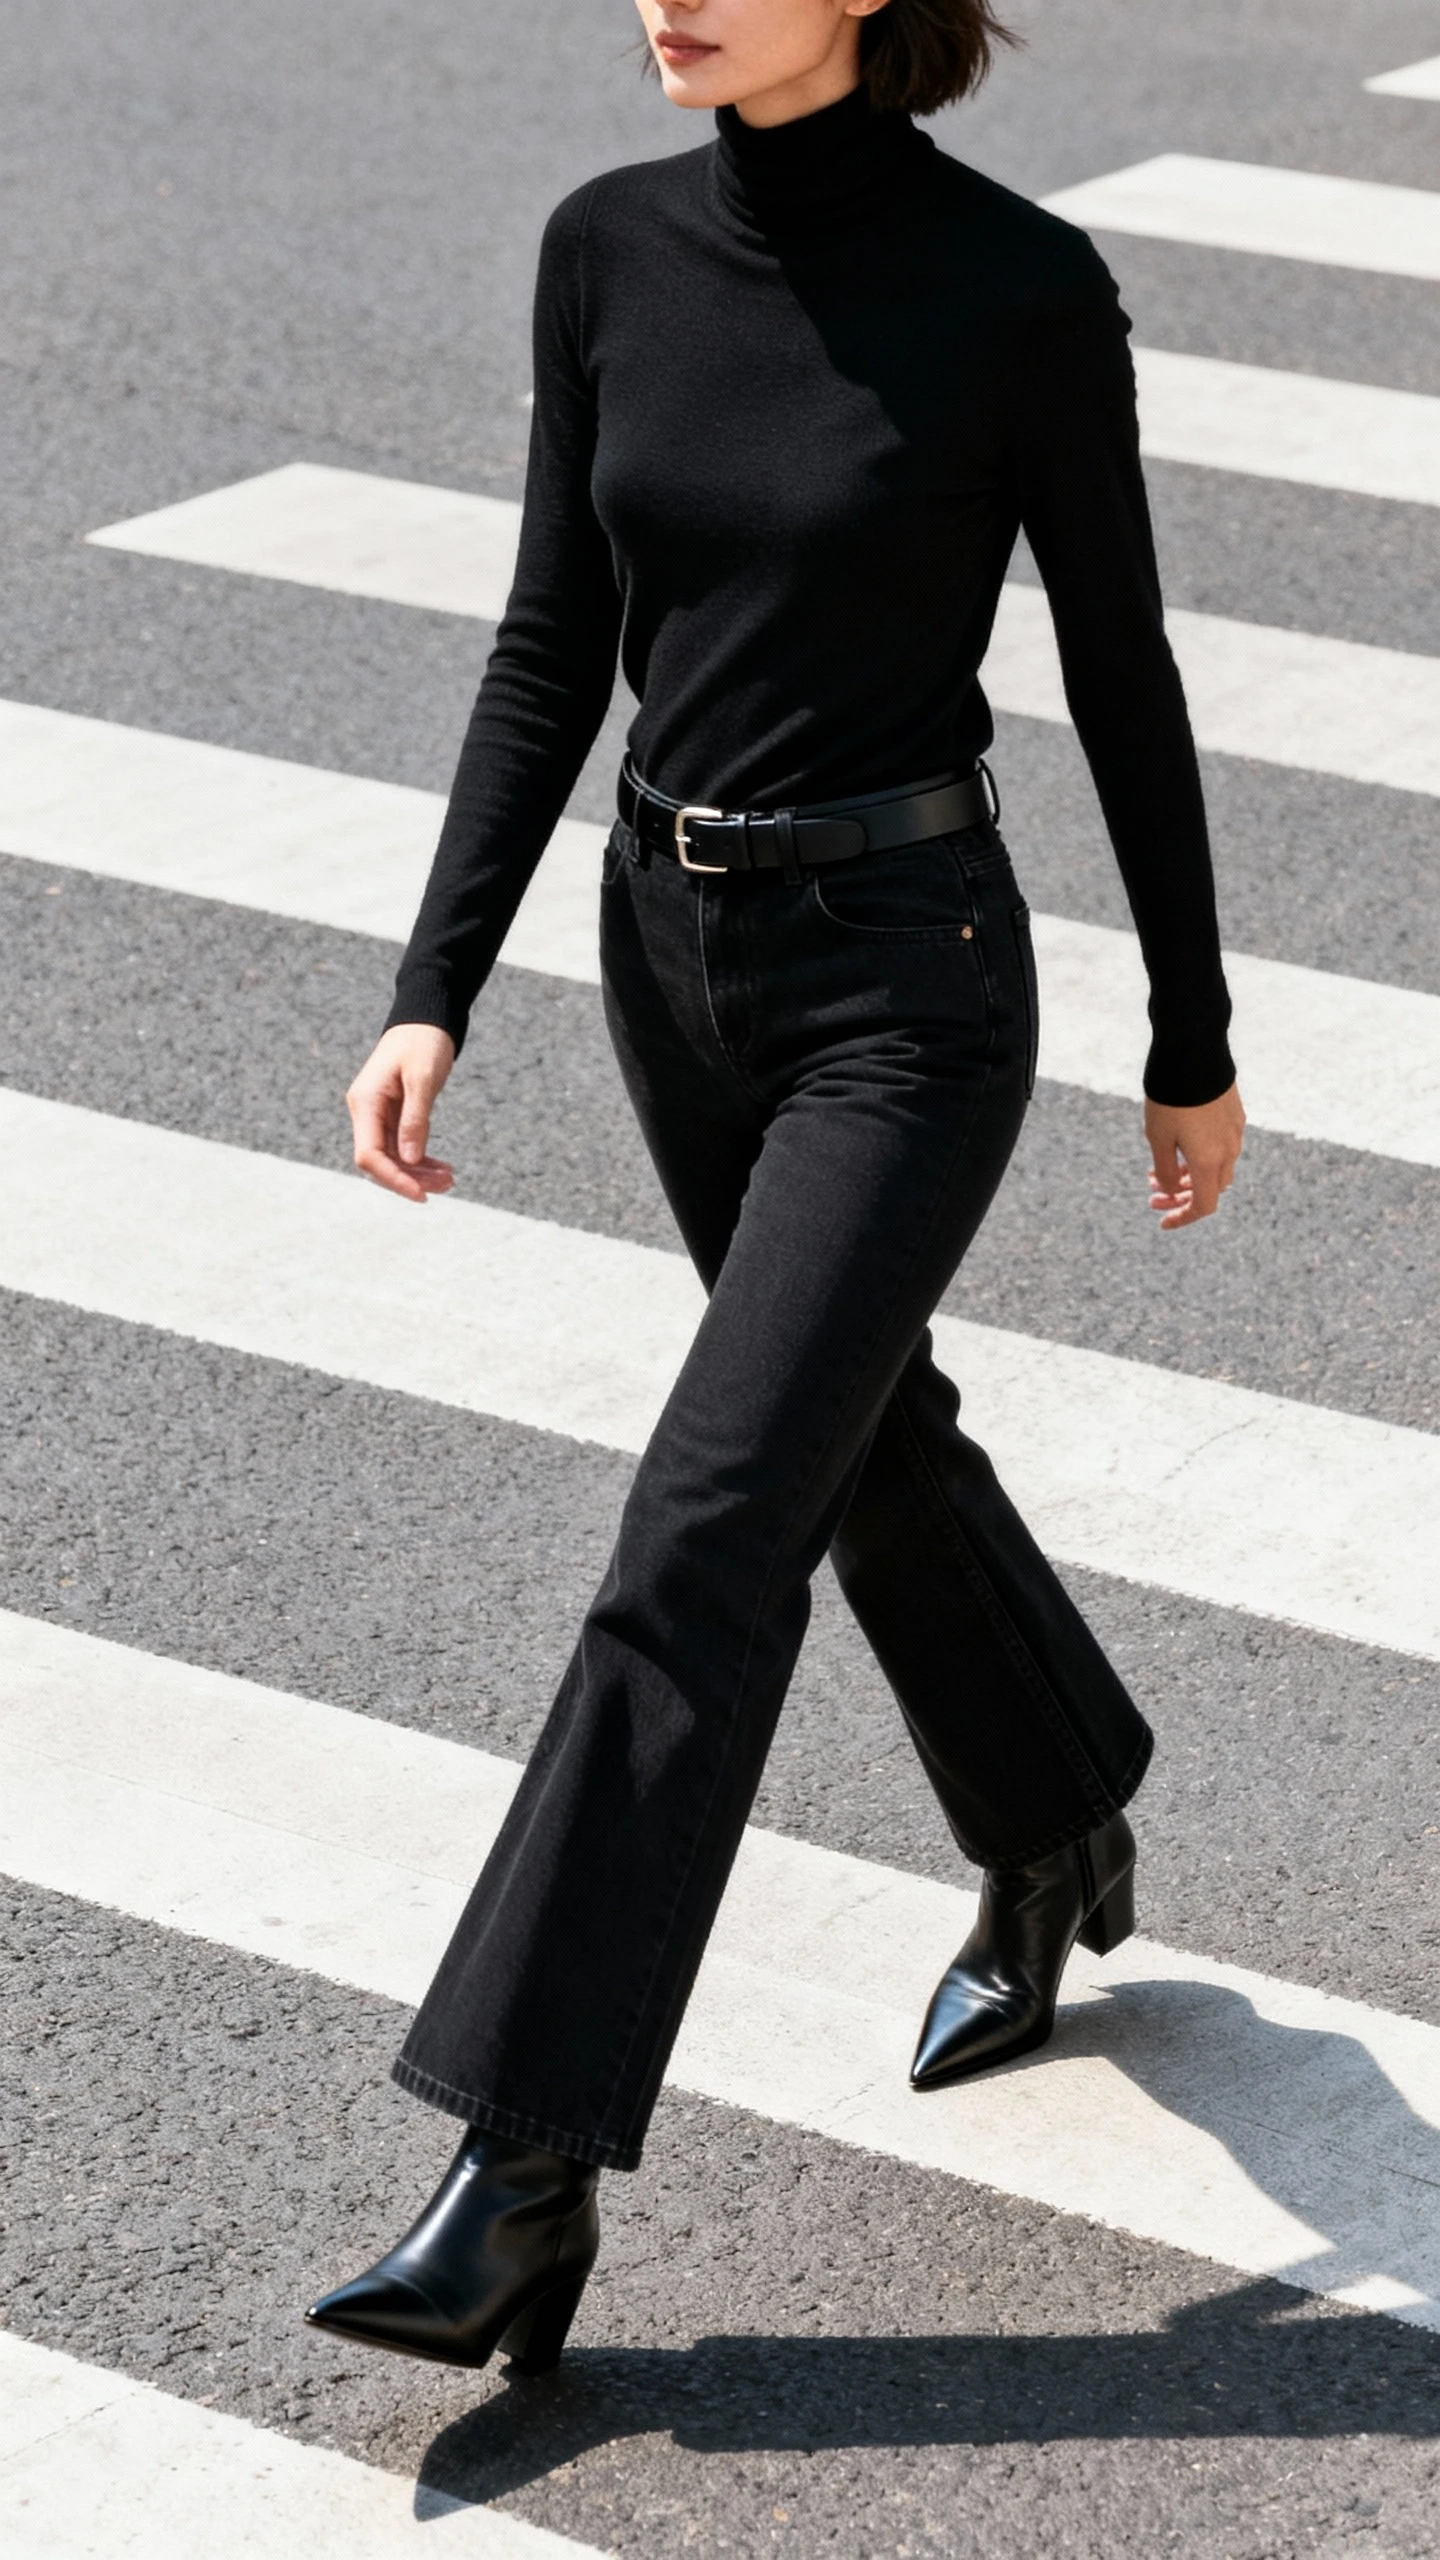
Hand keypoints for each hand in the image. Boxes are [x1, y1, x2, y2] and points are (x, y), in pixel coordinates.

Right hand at [346, 1023, 456, 1204]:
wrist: (426, 1018)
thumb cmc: (423, 1041)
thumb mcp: (423, 1078)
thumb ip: (415, 1119)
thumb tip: (411, 1160)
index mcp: (366, 1102)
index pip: (368, 1155)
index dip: (393, 1179)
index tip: (421, 1194)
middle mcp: (366, 1111)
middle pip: (380, 1161)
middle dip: (411, 1178)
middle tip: (448, 1185)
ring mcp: (378, 1114)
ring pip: (393, 1157)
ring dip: (419, 1172)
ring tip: (450, 1179)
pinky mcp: (392, 1115)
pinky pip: (402, 1146)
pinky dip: (421, 1159)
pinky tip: (442, 1167)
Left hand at [1145, 1082, 1245, 1230]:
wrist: (1194, 1051)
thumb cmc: (1170, 1097)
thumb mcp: (1157, 1138)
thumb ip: (1166, 1170)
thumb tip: (1171, 1190)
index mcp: (1210, 1161)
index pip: (1203, 1206)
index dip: (1182, 1218)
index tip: (1161, 1220)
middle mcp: (1229, 1150)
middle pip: (1210, 1189)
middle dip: (1181, 1196)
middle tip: (1152, 1191)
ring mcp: (1235, 1131)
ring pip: (1217, 1167)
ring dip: (1190, 1175)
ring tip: (1160, 1168)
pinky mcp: (1235, 1114)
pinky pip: (1222, 1146)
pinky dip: (1202, 1155)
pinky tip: (1180, 1143)